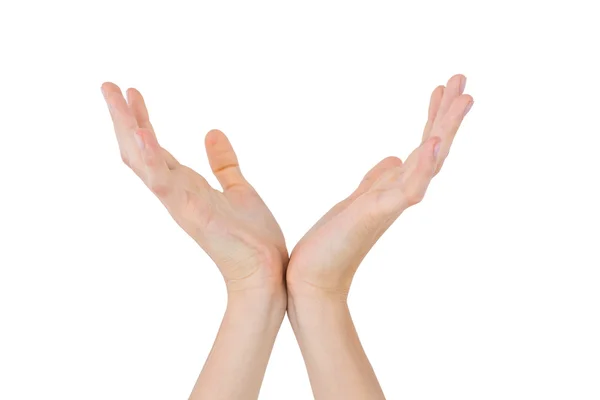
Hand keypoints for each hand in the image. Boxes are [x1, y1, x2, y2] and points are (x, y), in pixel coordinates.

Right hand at [101, 83, 287, 291]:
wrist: (265, 270)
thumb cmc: (252, 237)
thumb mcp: (238, 189)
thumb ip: (223, 163)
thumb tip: (212, 132)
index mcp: (185, 186)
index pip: (155, 148)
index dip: (141, 121)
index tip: (134, 93)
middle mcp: (176, 192)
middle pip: (139, 149)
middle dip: (122, 117)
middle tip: (108, 85)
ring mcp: (178, 201)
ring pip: (142, 159)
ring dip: (125, 126)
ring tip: (113, 94)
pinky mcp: (189, 209)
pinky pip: (161, 179)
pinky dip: (148, 155)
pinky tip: (138, 129)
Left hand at [287, 74, 472, 297]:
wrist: (314, 277)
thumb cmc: (333, 242)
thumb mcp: (358, 200)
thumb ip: (378, 179)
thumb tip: (396, 159)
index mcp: (393, 188)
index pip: (420, 146)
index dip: (432, 117)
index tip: (441, 88)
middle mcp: (399, 194)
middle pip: (432, 148)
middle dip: (447, 114)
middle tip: (463, 79)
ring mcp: (391, 205)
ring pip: (428, 162)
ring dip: (445, 130)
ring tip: (463, 99)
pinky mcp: (376, 215)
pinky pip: (408, 189)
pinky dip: (423, 166)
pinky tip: (434, 142)